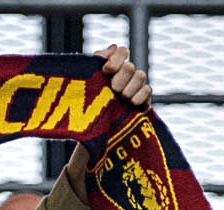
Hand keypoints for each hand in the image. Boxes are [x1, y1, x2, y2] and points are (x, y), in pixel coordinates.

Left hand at [65, 46, 150, 199]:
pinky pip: (148, 91)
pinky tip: (132, 103)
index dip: (116, 56)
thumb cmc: (77, 115)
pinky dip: (141, 95)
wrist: (85, 142)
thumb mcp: (75, 94)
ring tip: (121, 97)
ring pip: (140, 76)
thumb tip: (98, 53)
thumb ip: (85, 72)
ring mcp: (131, 89)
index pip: (120, 52)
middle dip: (122, 75)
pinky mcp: (140, 103)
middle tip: (113, 89)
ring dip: (132, 84)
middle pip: (129, 65)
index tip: (105, 69)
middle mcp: (120, 77)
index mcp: (107, 70)